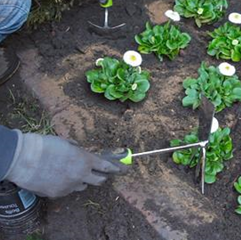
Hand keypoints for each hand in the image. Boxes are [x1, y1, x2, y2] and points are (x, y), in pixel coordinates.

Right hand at [5, 132, 122, 197]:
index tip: (120, 169)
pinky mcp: (59, 193)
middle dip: (100, 177)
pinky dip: (65, 185)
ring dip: (81, 181)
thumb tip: (81, 151)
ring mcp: (70, 186)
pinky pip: (67, 190)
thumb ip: (77, 150)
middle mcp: (81, 175)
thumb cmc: (45, 146)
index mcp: (85, 160)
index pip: (106, 166)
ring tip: (70, 174)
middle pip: (99, 180)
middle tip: (99, 174)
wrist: (25, 159)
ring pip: (82, 186)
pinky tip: (56, 178)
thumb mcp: (66, 142)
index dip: (114, 168)